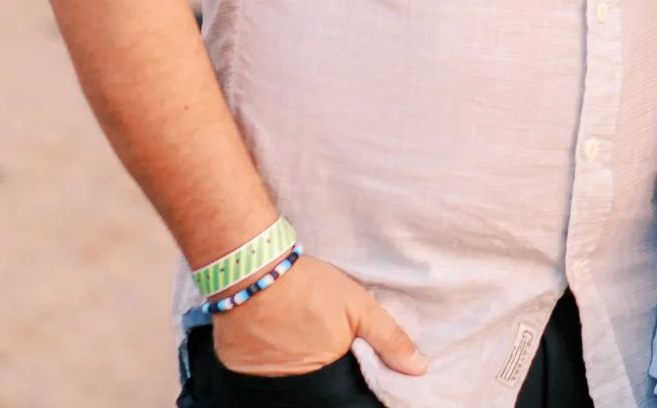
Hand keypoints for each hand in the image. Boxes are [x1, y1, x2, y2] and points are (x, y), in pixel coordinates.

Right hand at [211, 254, 428, 376]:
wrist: (254, 268)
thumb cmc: (310, 287)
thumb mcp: (360, 307)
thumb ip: (390, 339)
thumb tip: (419, 369)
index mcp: (326, 373)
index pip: (341, 388)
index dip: (346, 374)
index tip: (346, 357)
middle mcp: (293, 384)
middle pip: (313, 384)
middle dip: (321, 369)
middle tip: (316, 340)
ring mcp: (262, 377)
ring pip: (284, 378)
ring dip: (292, 362)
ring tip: (294, 334)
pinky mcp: (237, 366)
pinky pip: (254, 372)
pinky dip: (263, 358)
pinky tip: (270, 335)